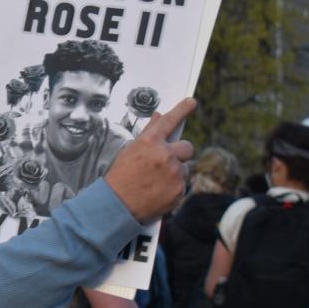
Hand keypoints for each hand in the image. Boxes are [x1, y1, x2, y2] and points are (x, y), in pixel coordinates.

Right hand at [105, 98, 195, 223]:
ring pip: (184, 168)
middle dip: (180, 153)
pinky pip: (182, 184)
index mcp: (150, 142)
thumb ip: (147, 133)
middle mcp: (165, 155)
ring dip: (174, 172)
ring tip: (155, 182)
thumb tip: (158, 117)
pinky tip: (158, 191)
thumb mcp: (130, 151)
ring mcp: (174, 173)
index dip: (182, 109)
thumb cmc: (120, 177)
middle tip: (167, 162)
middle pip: (187, 147)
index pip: (170, 121)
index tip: (191, 102)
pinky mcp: (179, 190)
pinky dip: (173, 188)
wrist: (117, 205)